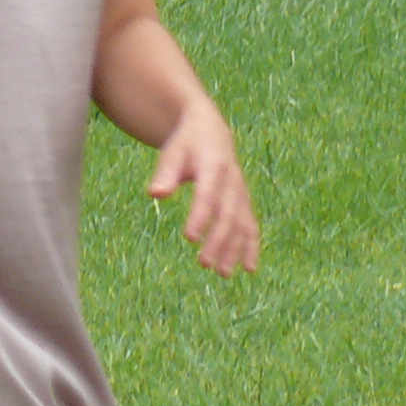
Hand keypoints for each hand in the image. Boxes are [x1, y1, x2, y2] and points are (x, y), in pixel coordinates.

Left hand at [148, 99, 257, 273]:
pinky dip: (250, 246)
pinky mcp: (243, 202)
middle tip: (204, 264)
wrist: (211, 132)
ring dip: (234, 249)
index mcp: (214, 167)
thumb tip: (155, 194)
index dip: (200, 216)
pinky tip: (248, 268)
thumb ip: (165, 174)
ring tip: (223, 273)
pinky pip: (250, 225)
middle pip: (227, 215)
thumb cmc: (186, 145)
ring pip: (241, 224)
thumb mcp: (172, 153)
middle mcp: (232, 182)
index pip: (207, 196)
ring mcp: (241, 193)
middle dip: (218, 240)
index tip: (190, 238)